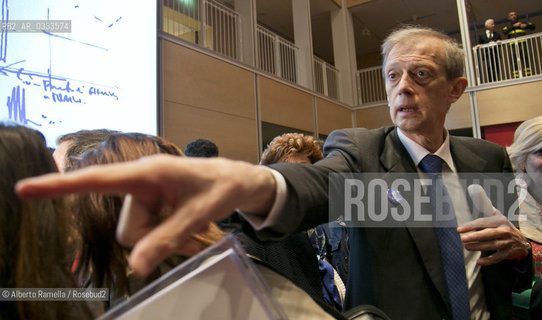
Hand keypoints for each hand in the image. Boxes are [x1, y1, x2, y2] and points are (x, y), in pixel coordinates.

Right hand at [16, 155, 276, 275]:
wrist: (242, 182)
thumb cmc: (223, 186)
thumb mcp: (199, 213)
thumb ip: (167, 238)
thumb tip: (135, 268)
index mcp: (148, 173)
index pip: (97, 180)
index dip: (59, 186)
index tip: (25, 189)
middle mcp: (141, 182)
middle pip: (128, 228)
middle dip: (154, 240)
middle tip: (189, 233)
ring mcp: (148, 195)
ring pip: (139, 236)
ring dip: (164, 241)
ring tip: (192, 229)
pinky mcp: (154, 205)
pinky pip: (149, 233)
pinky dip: (167, 238)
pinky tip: (189, 228)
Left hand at [457, 208, 528, 265]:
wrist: (521, 242)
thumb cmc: (504, 228)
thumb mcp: (498, 217)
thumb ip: (488, 209)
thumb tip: (477, 195)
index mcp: (500, 221)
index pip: (483, 222)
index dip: (471, 226)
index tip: (459, 230)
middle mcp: (504, 231)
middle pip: (488, 234)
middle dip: (475, 236)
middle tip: (463, 239)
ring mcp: (507, 242)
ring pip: (492, 245)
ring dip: (479, 247)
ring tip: (467, 247)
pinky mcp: (508, 253)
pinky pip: (498, 257)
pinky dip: (489, 260)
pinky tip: (479, 261)